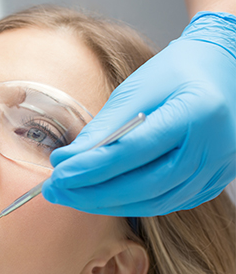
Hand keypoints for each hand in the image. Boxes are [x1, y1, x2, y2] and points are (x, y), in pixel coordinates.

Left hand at [43, 12, 235, 215]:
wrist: (224, 70)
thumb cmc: (176, 72)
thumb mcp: (136, 89)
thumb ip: (102, 128)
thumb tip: (65, 162)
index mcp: (196, 112)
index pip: (133, 151)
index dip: (91, 168)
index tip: (57, 175)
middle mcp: (213, 147)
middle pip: (143, 185)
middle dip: (92, 193)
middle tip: (55, 191)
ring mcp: (217, 169)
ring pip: (154, 202)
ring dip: (107, 203)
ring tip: (71, 195)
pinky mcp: (212, 183)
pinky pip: (166, 203)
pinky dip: (130, 204)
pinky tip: (102, 197)